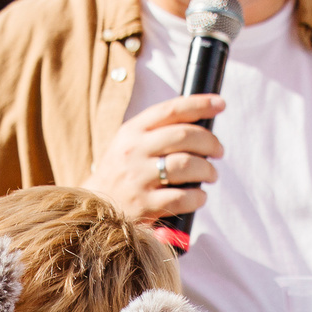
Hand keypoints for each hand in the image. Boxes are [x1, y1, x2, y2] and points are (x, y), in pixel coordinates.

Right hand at [81, 93, 225, 222]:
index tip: (220, 103)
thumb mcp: (129, 144)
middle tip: (218, 151)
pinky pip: (182, 197)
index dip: (199, 104)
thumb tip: (200, 125)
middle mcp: (133, 151)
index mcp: (132, 131)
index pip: (170, 110)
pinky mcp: (144, 206)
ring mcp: (137, 178)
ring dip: (208, 169)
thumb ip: (157, 132)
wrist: (91, 208)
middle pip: (184, 136)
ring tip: (210, 175)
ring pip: (186, 165)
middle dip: (210, 142)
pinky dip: (198, 197)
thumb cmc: (120, 173)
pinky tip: (198, 196)